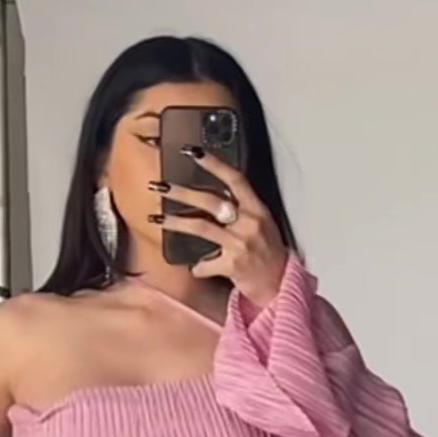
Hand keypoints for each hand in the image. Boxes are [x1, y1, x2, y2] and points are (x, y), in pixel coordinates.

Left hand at [156, 153, 288, 308]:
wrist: (280, 284)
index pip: (234, 179)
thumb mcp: (262, 224)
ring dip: (175, 222)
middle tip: (161, 187)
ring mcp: (240, 243)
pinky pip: (205, 264)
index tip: (193, 152)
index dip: (214, 164)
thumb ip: (242, 209)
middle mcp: (249, 222)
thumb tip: (214, 198)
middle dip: (182, 192)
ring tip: (156, 219)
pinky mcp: (232, 265)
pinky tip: (196, 269)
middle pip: (211, 201)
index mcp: (257, 209)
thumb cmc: (269, 253)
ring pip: (201, 227)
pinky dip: (198, 267)